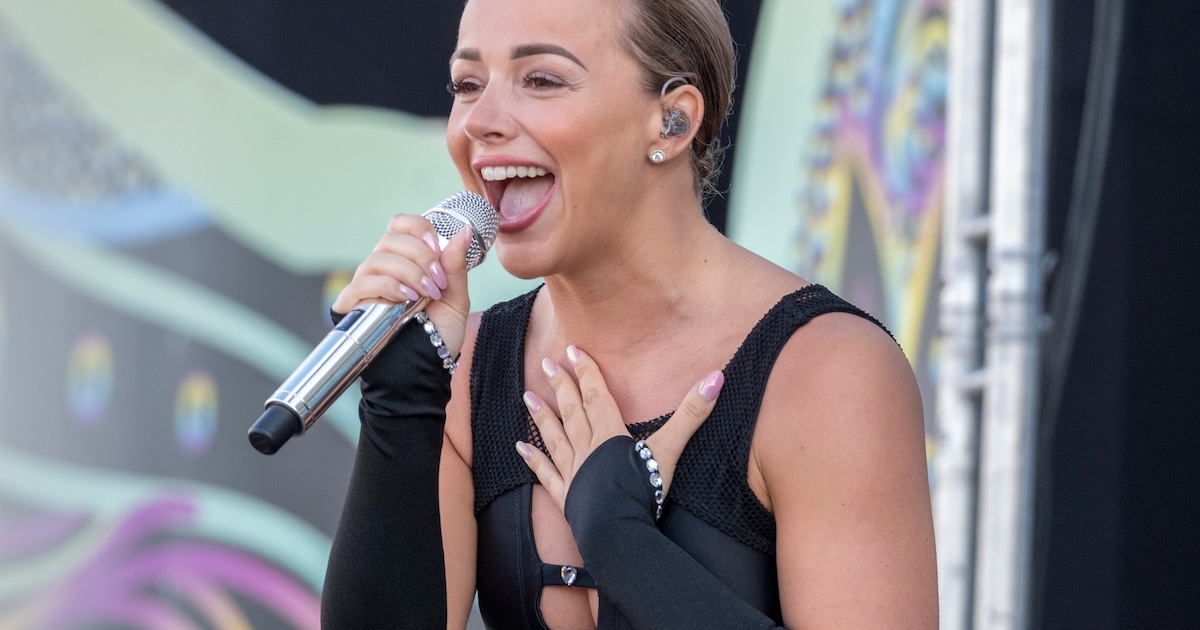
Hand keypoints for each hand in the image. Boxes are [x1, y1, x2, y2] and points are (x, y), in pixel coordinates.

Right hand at [331, 214, 473, 357]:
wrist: (426, 368)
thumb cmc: (438, 334)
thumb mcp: (455, 299)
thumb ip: (456, 266)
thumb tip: (464, 231)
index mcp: (406, 260)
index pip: (401, 225)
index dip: (418, 229)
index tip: (436, 247)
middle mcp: (383, 268)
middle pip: (390, 239)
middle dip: (420, 256)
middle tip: (438, 281)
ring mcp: (366, 285)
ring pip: (377, 259)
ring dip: (408, 273)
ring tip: (426, 295)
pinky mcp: (354, 305)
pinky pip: (362, 283)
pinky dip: (387, 286)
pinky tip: (406, 299)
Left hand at [517, 345, 724, 511]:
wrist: (618, 531)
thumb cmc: (643, 490)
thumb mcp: (671, 449)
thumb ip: (691, 414)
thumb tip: (716, 378)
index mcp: (609, 433)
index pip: (596, 395)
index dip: (587, 372)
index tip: (573, 350)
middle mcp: (586, 447)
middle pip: (572, 410)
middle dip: (561, 386)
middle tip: (546, 363)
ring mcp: (572, 471)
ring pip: (554, 436)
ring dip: (542, 416)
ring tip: (527, 396)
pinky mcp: (565, 496)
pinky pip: (545, 473)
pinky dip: (533, 459)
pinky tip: (521, 447)